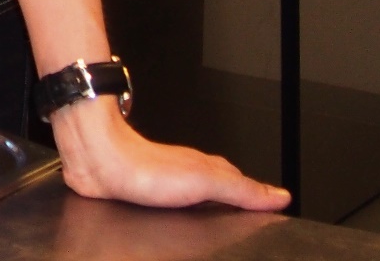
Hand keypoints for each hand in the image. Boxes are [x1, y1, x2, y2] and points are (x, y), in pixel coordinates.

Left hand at [52, 96, 289, 211]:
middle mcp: (189, 174)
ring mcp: (167, 183)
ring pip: (197, 195)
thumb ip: (242, 191)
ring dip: (210, 205)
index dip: (259, 197)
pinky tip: (181, 218)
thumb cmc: (145, 167)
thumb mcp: (206, 182)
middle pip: (222, 188)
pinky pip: (173, 204)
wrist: (101, 161)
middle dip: (237, 200)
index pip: (244, 185)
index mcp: (208, 170)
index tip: (275, 205)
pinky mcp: (145, 194)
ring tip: (224, 216)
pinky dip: (184, 211)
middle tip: (255, 210)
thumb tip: (279, 196)